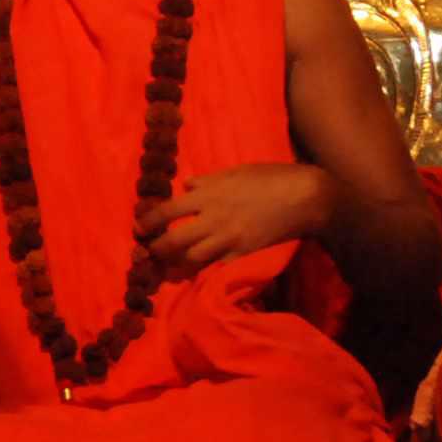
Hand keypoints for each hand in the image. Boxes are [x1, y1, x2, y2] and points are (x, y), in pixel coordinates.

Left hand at [146, 164, 327, 275]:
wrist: (304, 196)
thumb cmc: (270, 177)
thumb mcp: (235, 171)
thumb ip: (208, 181)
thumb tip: (187, 186)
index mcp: (208, 195)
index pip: (167, 211)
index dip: (148, 222)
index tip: (138, 228)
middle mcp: (212, 219)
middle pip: (173, 241)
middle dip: (156, 250)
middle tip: (149, 253)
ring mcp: (227, 240)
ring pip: (191, 259)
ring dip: (176, 264)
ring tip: (167, 268)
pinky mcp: (242, 253)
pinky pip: (215, 265)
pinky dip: (203, 268)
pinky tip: (197, 271)